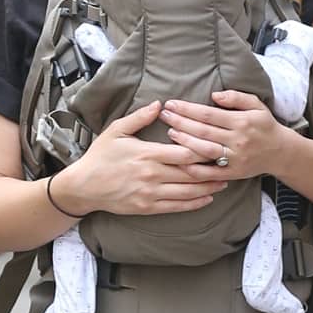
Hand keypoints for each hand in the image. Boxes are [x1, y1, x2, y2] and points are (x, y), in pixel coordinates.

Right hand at [54, 101, 225, 216]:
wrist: (84, 186)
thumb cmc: (99, 156)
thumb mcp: (116, 131)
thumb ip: (140, 118)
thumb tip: (160, 105)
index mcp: (147, 153)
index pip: (184, 152)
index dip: (205, 150)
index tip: (219, 146)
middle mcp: (152, 174)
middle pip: (191, 172)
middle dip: (213, 169)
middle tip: (229, 164)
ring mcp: (150, 192)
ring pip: (188, 191)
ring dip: (209, 187)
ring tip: (224, 182)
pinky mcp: (147, 207)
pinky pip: (177, 206)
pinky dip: (195, 203)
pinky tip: (207, 198)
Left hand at [159, 90, 283, 180]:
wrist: (281, 152)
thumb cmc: (263, 125)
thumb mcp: (256, 105)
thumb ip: (236, 98)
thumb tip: (214, 95)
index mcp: (242, 121)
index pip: (208, 114)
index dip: (187, 109)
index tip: (171, 103)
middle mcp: (238, 140)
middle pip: (203, 131)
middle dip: (180, 122)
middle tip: (164, 116)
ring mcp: (235, 158)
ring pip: (205, 150)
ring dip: (185, 142)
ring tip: (170, 132)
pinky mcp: (233, 173)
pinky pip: (211, 173)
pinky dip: (195, 169)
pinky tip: (180, 162)